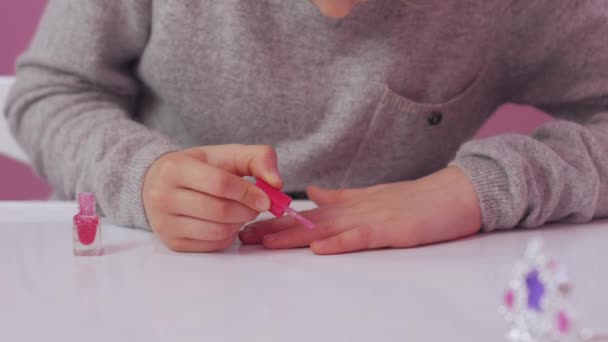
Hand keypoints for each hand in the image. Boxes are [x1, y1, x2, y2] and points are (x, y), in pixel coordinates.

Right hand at [143, 144, 281, 251]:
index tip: (265, 198)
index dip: (248, 192)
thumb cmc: (200, 167)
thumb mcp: (226, 155)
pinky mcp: (172, 243)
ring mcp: (164, 223)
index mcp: (175, 168)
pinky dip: (228, 236)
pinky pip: (212, 245)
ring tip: (241, 213)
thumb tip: (277, 183)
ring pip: (217, 231)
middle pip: (220, 211)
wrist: (159, 184)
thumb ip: (257, 159)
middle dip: (247, 211)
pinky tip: (227, 223)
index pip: (220, 184)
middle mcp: (162, 196)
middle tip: (256, 207)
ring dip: (239, 224)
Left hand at [239, 166, 480, 254]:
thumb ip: (339, 198)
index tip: (249, 227)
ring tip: (265, 242)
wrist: (453, 194)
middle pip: (307, 221)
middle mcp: (353, 210)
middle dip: (273, 229)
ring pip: (325, 228)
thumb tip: (312, 194)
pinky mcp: (391, 230)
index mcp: (348, 205)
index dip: (276, 221)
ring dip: (294, 235)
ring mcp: (371, 219)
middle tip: (243, 237)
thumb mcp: (370, 198)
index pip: (306, 215)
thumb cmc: (414, 201)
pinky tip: (319, 247)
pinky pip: (361, 237)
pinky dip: (339, 242)